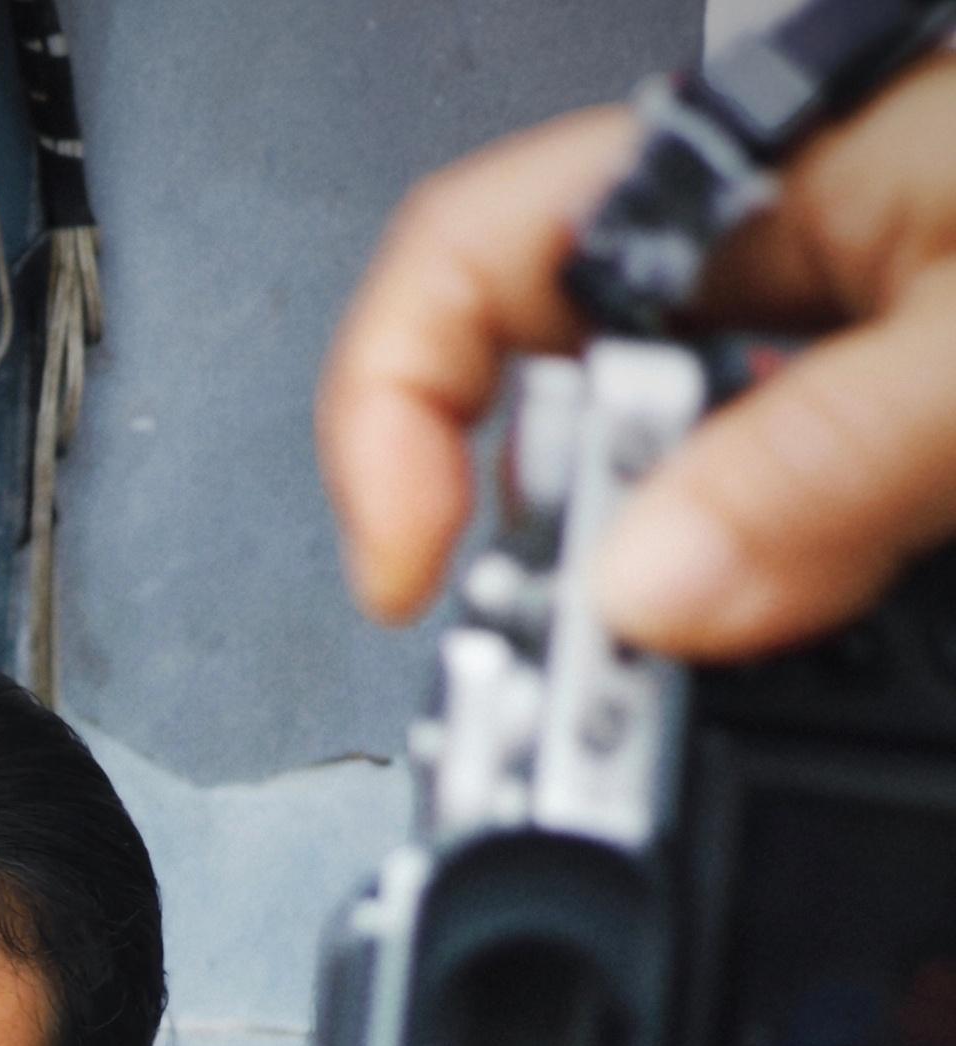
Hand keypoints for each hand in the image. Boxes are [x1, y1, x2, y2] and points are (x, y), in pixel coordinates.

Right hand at [318, 63, 955, 655]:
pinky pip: (745, 510)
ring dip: (628, 586)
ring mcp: (801, 331)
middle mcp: (743, 248)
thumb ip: (832, 453)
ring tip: (658, 670)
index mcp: (733, 177)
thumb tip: (644, 583)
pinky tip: (771, 621)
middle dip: (524, 541)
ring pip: (635, 473)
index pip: (454, 263)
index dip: (383, 421)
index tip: (409, 573)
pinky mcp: (859, 402)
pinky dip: (731, 593)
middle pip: (526, 392)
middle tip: (552, 667)